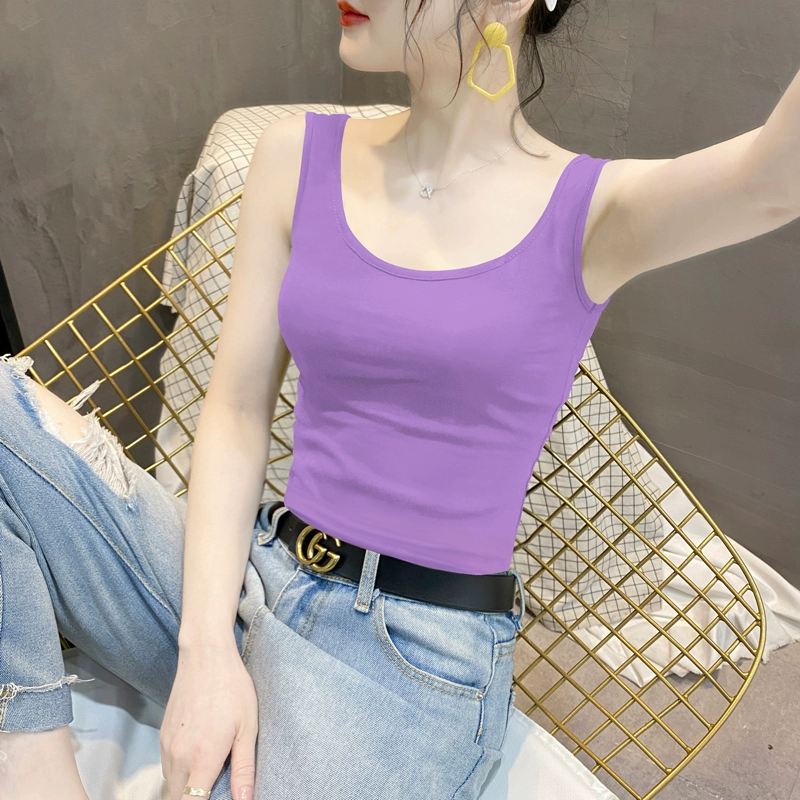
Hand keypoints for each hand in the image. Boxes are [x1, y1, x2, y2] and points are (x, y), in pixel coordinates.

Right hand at [160, 639, 258, 799]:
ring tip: (210, 773)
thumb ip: (244, 768)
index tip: (217, 797)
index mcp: (202, 758)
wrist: (205, 655)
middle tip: (218, 786)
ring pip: (171, 785)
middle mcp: (178, 756)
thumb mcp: (248, 727)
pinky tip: (199, 758)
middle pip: (178, 798)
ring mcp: (166, 746)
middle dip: (195, 798)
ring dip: (186, 789)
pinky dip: (180, 773)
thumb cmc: (233, 688)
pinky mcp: (162, 736)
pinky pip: (167, 768)